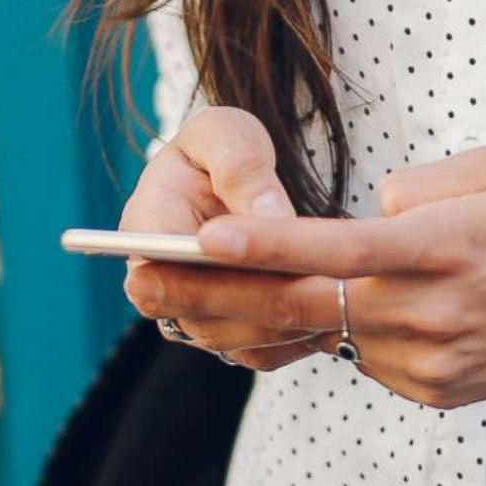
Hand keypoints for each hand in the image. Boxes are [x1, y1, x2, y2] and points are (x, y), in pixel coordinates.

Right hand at [119, 106, 324, 365]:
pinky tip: (340, 316)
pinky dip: (298, 336)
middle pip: (201, 316)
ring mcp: (195, 312)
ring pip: (234, 339)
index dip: (208, 278)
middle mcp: (163, 281)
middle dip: (260, 302)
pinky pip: (262, 349)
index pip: (157, 271)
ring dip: (284, 324)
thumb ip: (242, 170)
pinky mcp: (232, 331)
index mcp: (146, 226)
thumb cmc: (225, 147)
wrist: (239, 173)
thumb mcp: (228, 136)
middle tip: (318, 283)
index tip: (265, 262)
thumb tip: (270, 219)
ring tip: (337, 300)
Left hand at [124, 146, 485, 412]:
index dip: (267, 246)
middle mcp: (434, 311)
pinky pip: (365, 356)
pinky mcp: (434, 391)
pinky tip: (348, 309)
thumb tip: (366, 212)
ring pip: (330, 333)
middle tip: (144, 282)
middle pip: (307, 307)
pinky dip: (344, 331)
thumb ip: (423, 185)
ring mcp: (433, 361)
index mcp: (447, 246)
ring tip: (207, 290)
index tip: (204, 238)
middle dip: (215, 295)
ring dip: (274, 312)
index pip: (340, 249)